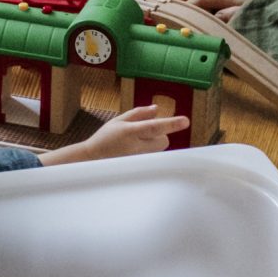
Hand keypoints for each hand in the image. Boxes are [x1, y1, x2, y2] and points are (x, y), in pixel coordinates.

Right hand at [44, 105, 189, 164]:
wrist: (92, 160)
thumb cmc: (104, 138)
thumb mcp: (118, 121)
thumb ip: (139, 113)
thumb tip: (157, 108)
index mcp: (130, 132)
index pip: (154, 126)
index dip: (170, 124)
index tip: (185, 121)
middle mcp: (136, 147)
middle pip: (164, 140)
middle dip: (160, 135)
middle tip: (145, 134)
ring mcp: (139, 159)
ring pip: (159, 149)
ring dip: (153, 144)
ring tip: (136, 144)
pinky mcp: (140, 168)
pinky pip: (153, 158)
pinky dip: (148, 153)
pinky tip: (133, 153)